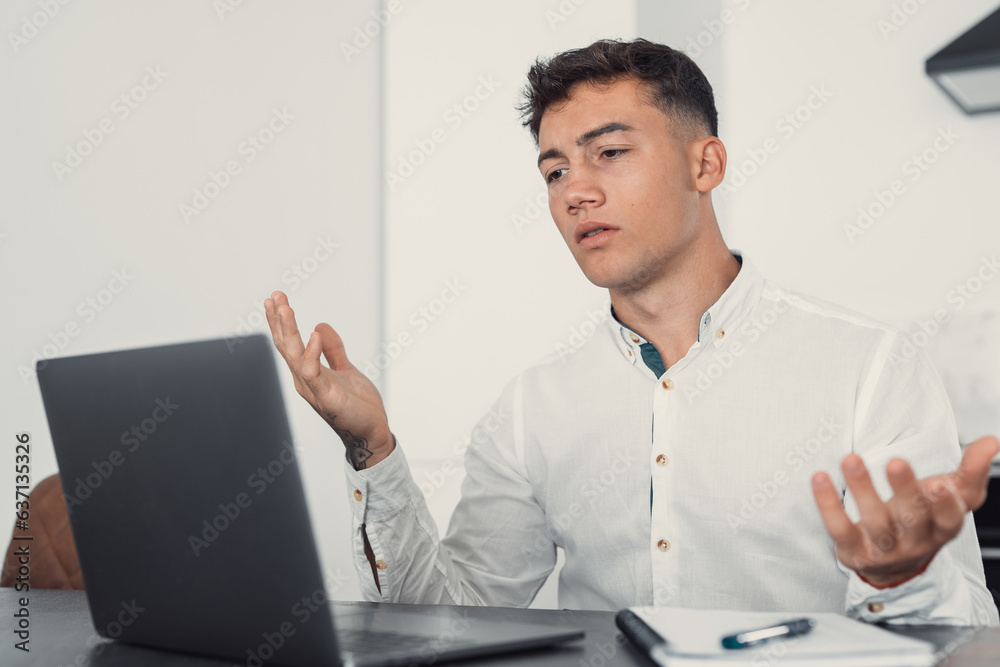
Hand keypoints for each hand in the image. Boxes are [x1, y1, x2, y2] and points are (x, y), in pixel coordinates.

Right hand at [264, 290, 394, 468]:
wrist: (373, 432)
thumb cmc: (358, 405)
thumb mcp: (345, 368)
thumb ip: (333, 349)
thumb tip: (319, 325)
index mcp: (307, 373)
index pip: (289, 343)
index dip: (281, 322)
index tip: (275, 298)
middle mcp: (305, 380)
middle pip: (286, 346)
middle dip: (279, 321)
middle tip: (275, 296)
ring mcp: (314, 389)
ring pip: (294, 355)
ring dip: (288, 330)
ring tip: (284, 307)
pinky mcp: (327, 398)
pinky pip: (314, 373)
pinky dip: (312, 354)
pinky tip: (313, 334)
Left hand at [811, 436, 998, 587]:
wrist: (896, 569)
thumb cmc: (924, 522)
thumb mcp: (952, 500)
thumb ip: (970, 472)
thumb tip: (991, 442)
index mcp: (941, 528)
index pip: (949, 519)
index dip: (946, 504)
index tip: (940, 483)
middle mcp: (914, 540)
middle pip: (912, 517)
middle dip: (905, 491)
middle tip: (896, 463)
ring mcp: (883, 549)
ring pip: (875, 521)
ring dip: (862, 489)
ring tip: (851, 459)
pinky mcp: (854, 551)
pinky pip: (840, 528)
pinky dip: (829, 504)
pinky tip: (820, 479)